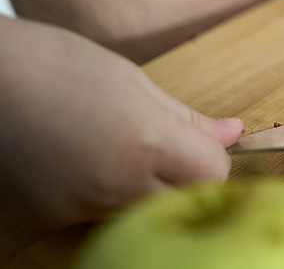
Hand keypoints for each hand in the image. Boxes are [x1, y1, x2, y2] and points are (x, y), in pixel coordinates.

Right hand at [0, 17, 243, 228]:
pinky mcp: (49, 220)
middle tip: (167, 149)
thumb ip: (187, 118)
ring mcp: (78, 209)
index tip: (200, 143)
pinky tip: (86, 163)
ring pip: (142, 212)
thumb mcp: (132, 81)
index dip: (213, 157)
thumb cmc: (53, 64)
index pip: (214, 174)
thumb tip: (233, 134)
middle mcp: (114, 187)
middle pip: (184, 201)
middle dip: (188, 179)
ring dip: (147, 189)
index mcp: (144, 143)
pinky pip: (99, 218)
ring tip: (119, 148)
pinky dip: (105, 197)